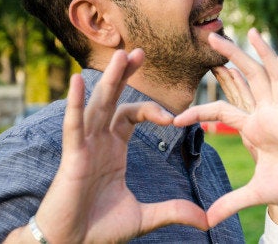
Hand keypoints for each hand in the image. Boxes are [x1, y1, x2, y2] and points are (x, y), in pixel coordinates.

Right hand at [6, 49, 207, 242]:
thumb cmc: (99, 228)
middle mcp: (98, 142)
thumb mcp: (144, 217)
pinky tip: (76, 83)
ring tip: (120, 55)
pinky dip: (75, 105)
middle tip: (139, 51)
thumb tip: (205, 220)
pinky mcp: (72, 158)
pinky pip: (73, 127)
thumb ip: (174, 211)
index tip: (173, 118)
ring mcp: (84, 147)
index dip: (151, 110)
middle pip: (113, 100)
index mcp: (113, 149)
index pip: (131, 115)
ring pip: (97, 106)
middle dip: (125, 76)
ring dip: (108, 81)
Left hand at [176, 29, 277, 226]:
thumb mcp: (255, 194)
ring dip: (264, 55)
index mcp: (254, 127)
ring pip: (274, 78)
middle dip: (231, 56)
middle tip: (211, 36)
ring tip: (251, 32)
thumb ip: (231, 202)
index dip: (199, 111)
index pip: (222, 110)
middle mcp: (269, 115)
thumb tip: (207, 220)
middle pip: (248, 79)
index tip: (175, 119)